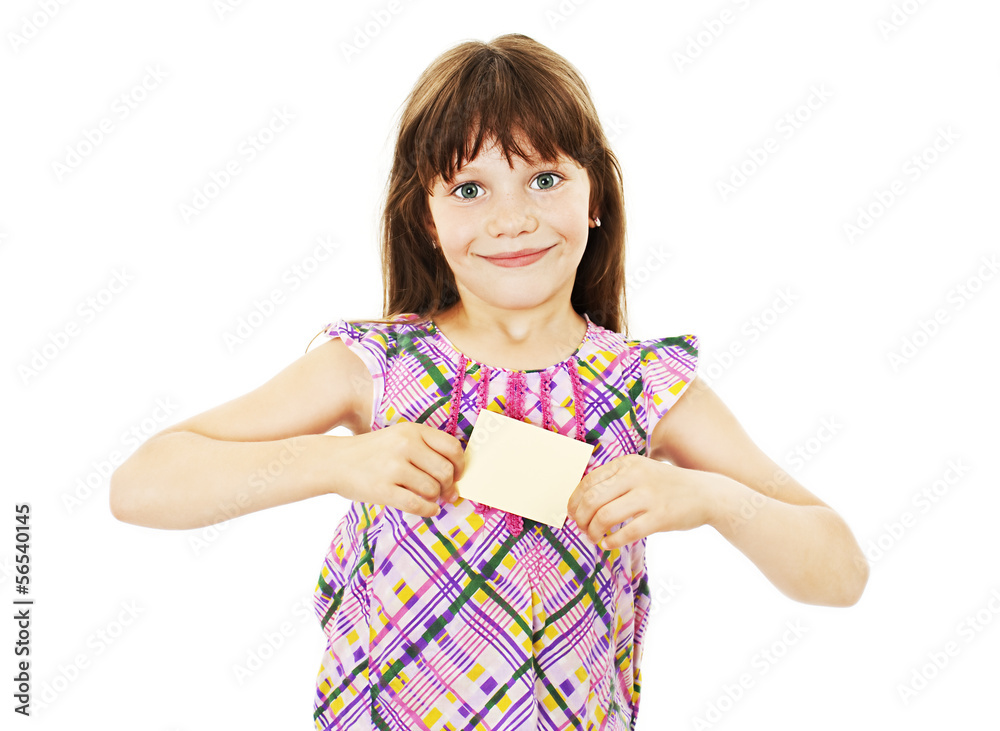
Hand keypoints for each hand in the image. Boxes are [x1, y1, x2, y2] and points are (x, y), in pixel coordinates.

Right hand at [336, 421, 464, 517]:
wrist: (334, 462)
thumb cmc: (373, 453)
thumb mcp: (399, 437)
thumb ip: (426, 449)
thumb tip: (455, 477)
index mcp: (412, 430)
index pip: (452, 447)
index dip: (460, 465)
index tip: (457, 475)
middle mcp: (405, 445)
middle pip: (445, 472)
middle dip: (448, 486)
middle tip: (445, 492)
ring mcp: (393, 468)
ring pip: (432, 489)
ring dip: (434, 498)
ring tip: (427, 497)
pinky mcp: (383, 490)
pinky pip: (418, 505)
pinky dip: (428, 510)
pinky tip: (428, 509)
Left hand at [566, 455, 715, 548]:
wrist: (706, 494)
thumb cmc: (666, 486)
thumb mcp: (640, 471)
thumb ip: (614, 480)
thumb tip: (580, 501)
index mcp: (627, 464)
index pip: (588, 482)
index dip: (574, 501)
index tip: (573, 514)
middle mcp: (635, 476)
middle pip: (592, 500)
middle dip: (580, 518)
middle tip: (582, 528)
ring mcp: (648, 496)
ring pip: (605, 517)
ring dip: (593, 531)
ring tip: (596, 537)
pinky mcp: (660, 517)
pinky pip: (626, 533)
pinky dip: (612, 542)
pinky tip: (609, 544)